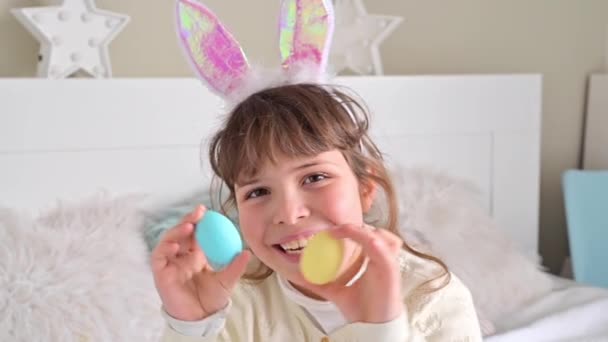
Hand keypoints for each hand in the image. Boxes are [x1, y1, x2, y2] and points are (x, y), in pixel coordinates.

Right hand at [151, 205, 250, 320]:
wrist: (200, 319)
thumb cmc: (211, 300)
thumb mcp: (227, 281)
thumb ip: (235, 267)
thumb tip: (248, 252)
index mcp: (195, 256)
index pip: (195, 234)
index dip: (199, 221)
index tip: (207, 211)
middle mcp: (181, 257)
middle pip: (181, 233)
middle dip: (188, 220)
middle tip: (199, 212)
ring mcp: (170, 264)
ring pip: (168, 241)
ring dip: (177, 231)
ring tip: (189, 226)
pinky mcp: (161, 274)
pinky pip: (158, 257)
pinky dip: (164, 248)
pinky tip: (175, 245)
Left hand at [305, 224, 403, 323]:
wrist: (373, 328)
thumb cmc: (363, 310)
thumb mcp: (337, 292)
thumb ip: (321, 283)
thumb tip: (301, 276)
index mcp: (373, 262)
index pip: (366, 237)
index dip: (350, 230)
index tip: (330, 231)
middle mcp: (382, 260)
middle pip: (375, 232)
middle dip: (356, 226)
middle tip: (335, 229)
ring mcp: (387, 263)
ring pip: (381, 236)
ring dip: (363, 231)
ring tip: (345, 231)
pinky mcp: (390, 269)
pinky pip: (383, 249)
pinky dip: (370, 240)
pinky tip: (358, 238)